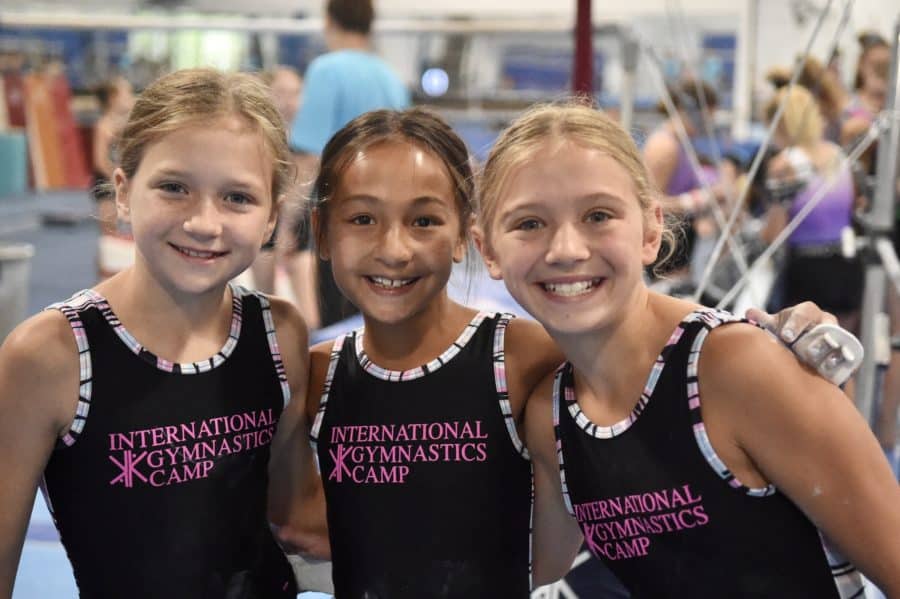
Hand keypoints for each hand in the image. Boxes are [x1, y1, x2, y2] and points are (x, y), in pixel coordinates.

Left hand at [746, 304, 861, 386]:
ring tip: (819, 364)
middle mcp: (826, 321)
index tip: (786, 336)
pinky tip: (831, 372)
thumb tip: (748, 313)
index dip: (796, 323)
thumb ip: (763, 321)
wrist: (803, 349)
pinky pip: (848, 357)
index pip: (804, 312)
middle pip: (825, 327)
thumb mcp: (775, 326)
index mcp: (807, 312)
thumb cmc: (787, 333)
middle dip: (814, 339)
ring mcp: (838, 336)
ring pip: (838, 341)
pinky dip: (842, 363)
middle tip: (803, 351)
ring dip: (829, 352)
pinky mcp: (847, 352)